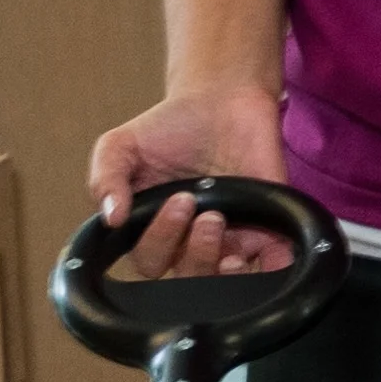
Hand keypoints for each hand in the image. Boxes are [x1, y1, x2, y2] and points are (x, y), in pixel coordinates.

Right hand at [87, 83, 292, 280]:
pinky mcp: (267, 231)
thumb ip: (105, 178)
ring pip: (226, 282)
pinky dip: (275, 268)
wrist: (222, 99)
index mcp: (154, 233)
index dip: (158, 242)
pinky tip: (267, 257)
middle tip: (203, 212)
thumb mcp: (121, 146)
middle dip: (193, 253)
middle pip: (188, 281)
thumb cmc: (170, 126)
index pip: (150, 262)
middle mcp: (190, 244)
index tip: (173, 201)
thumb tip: (110, 217)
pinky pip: (273, 266)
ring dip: (223, 267)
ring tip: (220, 221)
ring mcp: (231, 241)